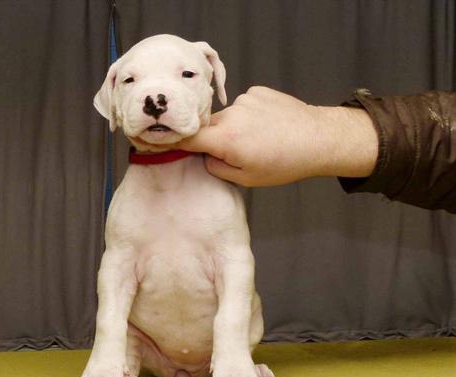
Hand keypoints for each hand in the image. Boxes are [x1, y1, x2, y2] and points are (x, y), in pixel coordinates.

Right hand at [175, 87, 377, 186]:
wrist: (318, 139)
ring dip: (233, 126)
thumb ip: (217, 168)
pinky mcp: (258, 91)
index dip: (175, 141)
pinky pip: (243, 104)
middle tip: (232, 151)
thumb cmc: (284, 164)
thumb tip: (205, 157)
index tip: (165, 142)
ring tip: (257, 138)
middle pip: (207, 125)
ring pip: (226, 115)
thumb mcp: (247, 179)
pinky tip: (266, 125)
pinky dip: (248, 115)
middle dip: (212, 137)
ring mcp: (245, 99)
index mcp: (225, 139)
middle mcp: (231, 115)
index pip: (188, 137)